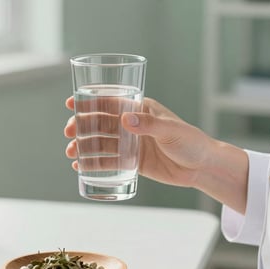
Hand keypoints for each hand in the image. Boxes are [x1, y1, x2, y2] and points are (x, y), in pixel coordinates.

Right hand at [64, 96, 212, 187]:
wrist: (200, 167)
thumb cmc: (190, 141)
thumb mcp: (171, 130)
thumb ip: (149, 125)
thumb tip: (125, 119)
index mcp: (140, 110)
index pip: (111, 102)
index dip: (90, 102)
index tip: (71, 103)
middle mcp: (132, 125)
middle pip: (100, 123)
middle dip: (82, 126)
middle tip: (68, 133)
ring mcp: (130, 144)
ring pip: (101, 143)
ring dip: (84, 146)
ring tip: (71, 153)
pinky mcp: (132, 162)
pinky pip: (109, 161)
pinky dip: (95, 163)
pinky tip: (82, 166)